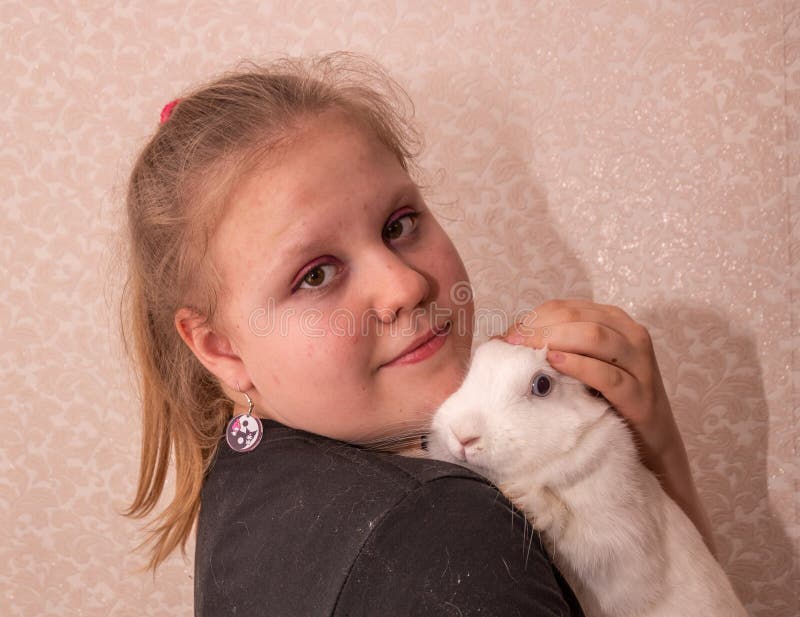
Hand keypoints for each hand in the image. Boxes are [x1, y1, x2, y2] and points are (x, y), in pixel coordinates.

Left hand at [499, 298, 715, 553]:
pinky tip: (556, 364)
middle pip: (577, 318)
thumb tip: (502, 340)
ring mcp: (639, 364)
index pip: (565, 308)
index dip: (533, 318)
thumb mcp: (583, 365)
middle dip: (539, 328)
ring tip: (528, 351)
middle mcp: (630, 336)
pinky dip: (579, 365)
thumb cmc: (609, 400)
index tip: (508, 337)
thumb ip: (555, 347)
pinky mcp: (641, 395)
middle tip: (512, 345)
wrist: (653, 443)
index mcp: (614, 321)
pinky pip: (607, 375)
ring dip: (555, 340)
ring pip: (594, 337)